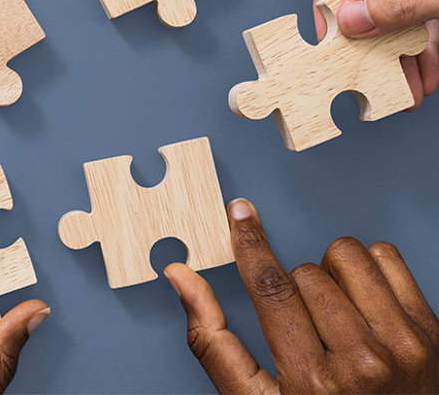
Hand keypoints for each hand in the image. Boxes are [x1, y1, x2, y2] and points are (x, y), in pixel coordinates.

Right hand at [168, 199, 438, 393]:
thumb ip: (213, 340)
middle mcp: (364, 361)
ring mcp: (404, 344)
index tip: (241, 215)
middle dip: (294, 288)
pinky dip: (369, 271)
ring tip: (335, 311)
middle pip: (306, 273)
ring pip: (349, 257)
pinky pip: (388, 259)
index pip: (271, 287)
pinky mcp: (431, 330)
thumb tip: (181, 278)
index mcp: (313, 380)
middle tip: (303, 324)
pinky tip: (362, 302)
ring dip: (332, 274)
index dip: (250, 243)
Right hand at [315, 0, 438, 108]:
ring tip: (400, 93)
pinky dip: (429, 52)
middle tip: (363, 78)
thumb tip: (350, 21)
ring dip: (402, 57)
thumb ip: (405, 0)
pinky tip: (424, 80)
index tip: (328, 38)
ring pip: (406, 13)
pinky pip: (432, 20)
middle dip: (375, 42)